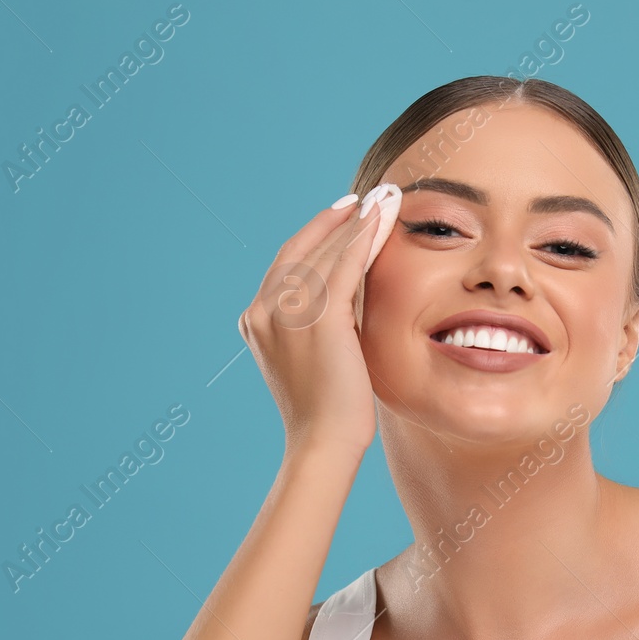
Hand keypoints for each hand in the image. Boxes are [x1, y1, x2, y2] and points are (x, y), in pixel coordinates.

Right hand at [238, 185, 399, 458]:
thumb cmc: (326, 413)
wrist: (323, 443)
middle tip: (365, 196)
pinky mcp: (318, 319)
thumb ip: (315, 327)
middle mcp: (262, 311)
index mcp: (255, 320)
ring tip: (383, 199)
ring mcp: (286, 313)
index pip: (286, 264)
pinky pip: (344, 265)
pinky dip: (363, 237)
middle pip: (302, 249)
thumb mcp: (312, 359)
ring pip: (325, 253)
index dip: (315, 234)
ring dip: (356, 221)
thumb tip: (344, 303)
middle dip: (336, 219)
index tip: (341, 213)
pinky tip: (382, 218)